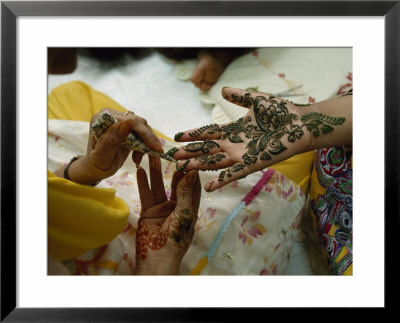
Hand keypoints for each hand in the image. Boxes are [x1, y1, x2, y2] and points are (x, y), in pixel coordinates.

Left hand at [62, 108, 162, 184]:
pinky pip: (142, 132)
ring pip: (143, 128)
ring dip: (148, 144)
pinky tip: (139, 156)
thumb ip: (112, 140)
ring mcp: (120, 120)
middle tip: (156, 155)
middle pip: (139, 123)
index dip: (144, 133)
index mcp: (102, 118)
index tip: (155, 149)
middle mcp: (111, 115)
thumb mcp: (102, 156)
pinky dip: (145, 145)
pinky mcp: (126, 126)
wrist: (97, 168)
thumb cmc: (97, 164)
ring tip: (142, 159)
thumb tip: (128, 122)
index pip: (130, 121)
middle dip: (149, 140)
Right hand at [135, 156, 200, 274]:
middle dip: (172, 168)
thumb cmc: (175, 238)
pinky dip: (143, 182)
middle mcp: (177, 205)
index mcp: (190, 207)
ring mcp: (162, 207)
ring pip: (159, 185)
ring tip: (153, 155)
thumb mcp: (183, 214)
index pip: (192, 185)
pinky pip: (146, 193)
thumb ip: (185, 192)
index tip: (188, 155)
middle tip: (168, 151)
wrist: (157, 258)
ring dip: (155, 171)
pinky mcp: (148, 211)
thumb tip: (191, 171)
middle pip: (175, 183)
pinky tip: (141, 169)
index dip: (190, 170)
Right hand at [172, 87, 314, 191]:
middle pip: (207, 149)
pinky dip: (221, 180)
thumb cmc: (280, 112)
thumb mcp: (256, 100)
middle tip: (173, 156)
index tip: (177, 136)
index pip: (209, 132)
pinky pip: (234, 173)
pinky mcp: (253, 164)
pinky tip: (208, 187)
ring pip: (215, 161)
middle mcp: (235, 144)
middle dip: (190, 152)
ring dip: (199, 165)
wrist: (300, 124)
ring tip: (182, 168)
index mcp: (234, 129)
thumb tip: (222, 90)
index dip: (193, 134)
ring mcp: (242, 155)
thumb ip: (239, 96)